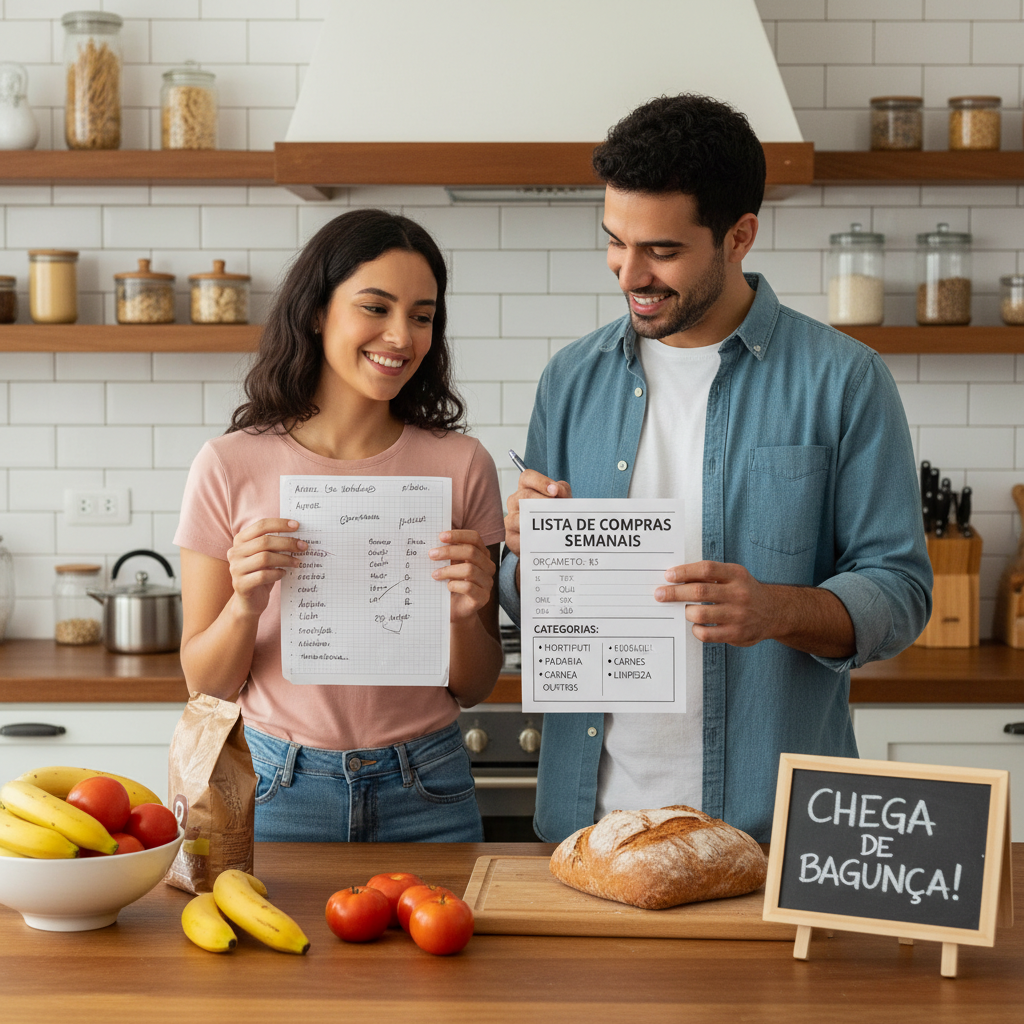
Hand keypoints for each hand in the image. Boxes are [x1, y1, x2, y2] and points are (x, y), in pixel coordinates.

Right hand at [226, 518, 305, 617]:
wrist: (249, 601)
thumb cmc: (261, 573)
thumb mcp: (267, 555)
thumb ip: (275, 544)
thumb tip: (298, 535)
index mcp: (240, 540)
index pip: (261, 526)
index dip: (280, 524)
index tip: (297, 526)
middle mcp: (235, 552)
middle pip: (264, 542)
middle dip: (287, 542)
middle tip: (303, 546)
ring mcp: (236, 569)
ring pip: (264, 558)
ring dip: (285, 559)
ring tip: (297, 562)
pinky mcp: (241, 584)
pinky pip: (262, 575)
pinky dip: (277, 573)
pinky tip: (284, 573)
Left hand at [429, 530, 495, 621]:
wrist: (455, 609)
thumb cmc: (450, 583)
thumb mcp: (449, 565)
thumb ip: (445, 552)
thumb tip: (431, 539)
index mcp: (481, 554)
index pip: (474, 538)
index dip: (458, 535)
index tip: (440, 536)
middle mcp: (488, 566)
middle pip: (471, 552)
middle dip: (449, 551)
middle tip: (431, 554)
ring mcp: (487, 583)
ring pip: (469, 570)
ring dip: (448, 570)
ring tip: (434, 574)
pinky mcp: (483, 598)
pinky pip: (469, 588)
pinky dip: (454, 585)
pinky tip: (446, 587)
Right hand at [503, 470, 571, 557]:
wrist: (550, 541)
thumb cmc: (554, 516)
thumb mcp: (562, 500)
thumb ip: (562, 491)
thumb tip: (557, 489)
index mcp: (526, 488)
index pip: (527, 477)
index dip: (540, 481)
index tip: (555, 490)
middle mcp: (515, 501)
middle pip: (525, 495)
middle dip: (544, 501)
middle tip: (557, 509)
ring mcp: (510, 519)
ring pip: (521, 517)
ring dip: (540, 521)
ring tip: (554, 526)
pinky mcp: (510, 538)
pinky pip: (521, 536)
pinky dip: (535, 537)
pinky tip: (546, 538)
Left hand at [655, 560, 774, 646]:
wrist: (774, 612)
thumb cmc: (744, 591)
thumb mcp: (733, 576)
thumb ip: (710, 575)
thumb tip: (676, 576)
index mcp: (736, 574)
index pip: (707, 569)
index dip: (685, 571)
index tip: (668, 575)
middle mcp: (739, 593)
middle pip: (699, 591)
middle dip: (675, 593)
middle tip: (659, 594)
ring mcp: (738, 615)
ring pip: (699, 614)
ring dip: (686, 612)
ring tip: (684, 610)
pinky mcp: (736, 634)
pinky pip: (706, 633)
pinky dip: (696, 629)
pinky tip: (696, 625)